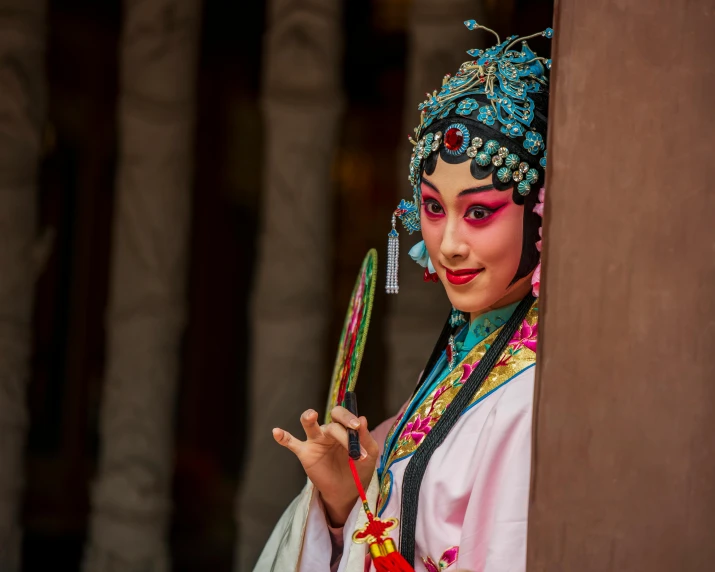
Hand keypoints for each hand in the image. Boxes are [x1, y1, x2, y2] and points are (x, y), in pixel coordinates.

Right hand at [273, 406, 379, 526]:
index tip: (357, 427)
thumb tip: (363, 419)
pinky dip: (283, 437)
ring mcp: (315, 441)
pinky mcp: (305, 453)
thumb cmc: (359, 468)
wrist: (347, 491)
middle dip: (341, 431)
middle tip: (351, 434)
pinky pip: (291, 443)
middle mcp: (329, 431)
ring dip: (308, 418)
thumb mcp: (369, 454)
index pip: (344, 416)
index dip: (349, 419)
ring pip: (309, 425)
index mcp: (344, 428)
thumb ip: (365, 438)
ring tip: (311, 416)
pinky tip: (276, 432)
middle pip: (331, 422)